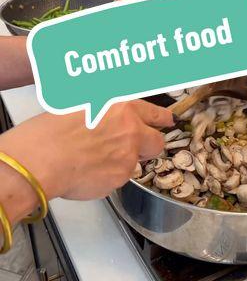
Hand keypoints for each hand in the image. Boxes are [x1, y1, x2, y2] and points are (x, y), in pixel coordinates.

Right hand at [0, 100, 173, 222]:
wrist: (41, 158)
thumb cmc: (52, 130)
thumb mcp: (82, 104)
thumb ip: (107, 109)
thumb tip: (114, 113)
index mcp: (122, 107)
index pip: (153, 112)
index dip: (162, 118)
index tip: (168, 121)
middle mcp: (131, 130)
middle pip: (156, 141)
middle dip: (149, 145)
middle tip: (135, 147)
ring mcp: (128, 155)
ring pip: (135, 162)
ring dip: (123, 161)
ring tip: (95, 159)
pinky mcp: (120, 177)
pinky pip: (120, 177)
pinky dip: (109, 176)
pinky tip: (89, 171)